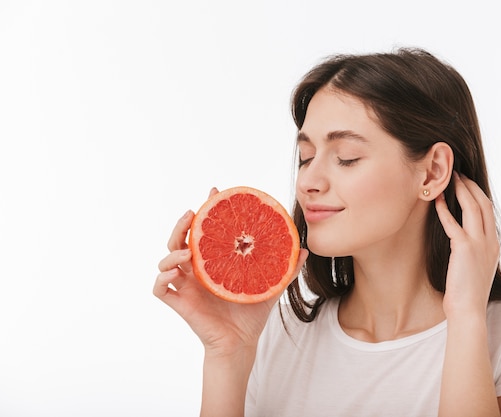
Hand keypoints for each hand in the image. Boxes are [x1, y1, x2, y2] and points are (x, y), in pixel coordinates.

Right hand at [153, 188, 308, 354]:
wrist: (241, 343)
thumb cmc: (251, 315)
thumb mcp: (270, 287)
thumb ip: (286, 268)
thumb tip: (305, 249)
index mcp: (213, 263)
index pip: (205, 231)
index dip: (206, 210)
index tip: (214, 192)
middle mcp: (196, 271)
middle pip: (180, 240)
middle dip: (182, 224)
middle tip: (193, 213)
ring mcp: (186, 286)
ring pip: (166, 260)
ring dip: (172, 250)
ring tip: (187, 250)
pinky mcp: (180, 303)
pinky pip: (160, 288)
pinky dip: (161, 277)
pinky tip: (174, 272)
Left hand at [434, 173, 498, 319]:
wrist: (468, 310)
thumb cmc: (467, 292)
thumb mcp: (475, 267)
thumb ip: (472, 251)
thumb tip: (460, 240)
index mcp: (494, 245)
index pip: (488, 211)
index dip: (478, 194)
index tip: (467, 183)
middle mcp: (490, 241)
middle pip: (483, 204)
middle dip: (471, 186)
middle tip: (458, 174)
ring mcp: (480, 244)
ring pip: (473, 208)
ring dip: (461, 191)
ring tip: (450, 180)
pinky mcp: (464, 248)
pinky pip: (454, 224)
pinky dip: (445, 210)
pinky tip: (438, 201)